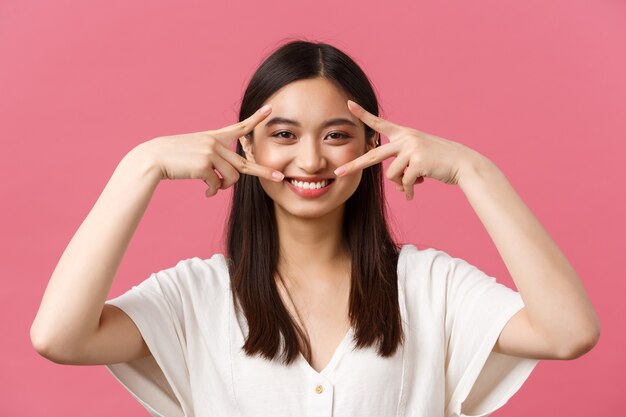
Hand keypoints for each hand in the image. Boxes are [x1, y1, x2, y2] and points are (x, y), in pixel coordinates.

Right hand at [141, 105, 283, 196]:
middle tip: (279, 178)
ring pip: (231, 178)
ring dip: (224, 187)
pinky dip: (213, 191)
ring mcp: (210, 153)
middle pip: (244, 164)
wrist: (154, 158)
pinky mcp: (204, 165)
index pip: (240, 127)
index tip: (270, 110)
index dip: (256, 119)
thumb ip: (215, 160)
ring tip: (214, 189)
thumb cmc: (176, 158)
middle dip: (263, 172)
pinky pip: (217, 184)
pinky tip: (206, 193)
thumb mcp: (198, 152)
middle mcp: (215, 143)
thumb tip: (227, 180)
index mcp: (215, 137)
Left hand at [335, 100, 483, 199]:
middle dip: (354, 166)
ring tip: (412, 184)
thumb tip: (396, 187)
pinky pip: (404, 183)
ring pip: (391, 175)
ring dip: (400, 184)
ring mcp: (411, 149)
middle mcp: (406, 138)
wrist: (462, 164)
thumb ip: (402, 167)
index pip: (380, 123)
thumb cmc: (438, 162)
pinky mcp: (418, 162)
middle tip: (338, 172)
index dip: (363, 115)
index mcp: (404, 134)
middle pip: (373, 156)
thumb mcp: (417, 159)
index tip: (348, 104)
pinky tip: (412, 194)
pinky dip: (407, 192)